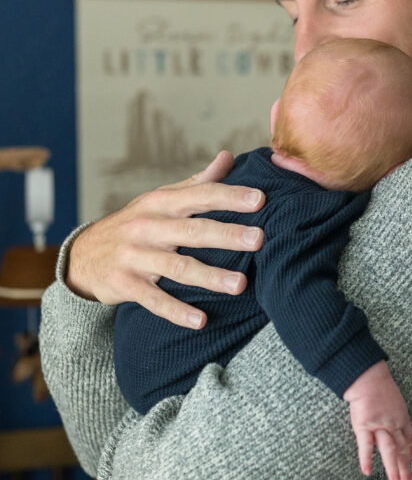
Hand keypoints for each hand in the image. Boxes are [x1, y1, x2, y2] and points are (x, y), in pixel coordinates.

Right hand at [65, 151, 264, 327]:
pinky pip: (154, 300)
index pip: (200, 196)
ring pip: (177, 267)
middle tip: (259, 239)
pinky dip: (176, 311)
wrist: (83, 255)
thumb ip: (196, 183)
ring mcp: (135, 256)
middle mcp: (148, 227)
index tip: (260, 199)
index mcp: (161, 203)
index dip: (230, 196)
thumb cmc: (135, 225)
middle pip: (193, 230)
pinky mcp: (125, 285)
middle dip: (227, 234)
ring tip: (240, 284)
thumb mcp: (160, 199)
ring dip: (210, 276)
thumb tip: (228, 158)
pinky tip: (200, 321)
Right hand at [343, 361, 411, 479]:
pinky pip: (366, 446)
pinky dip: (366, 459)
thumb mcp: (395, 398)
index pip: (408, 438)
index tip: (410, 461)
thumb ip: (395, 411)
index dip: (410, 451)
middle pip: (401, 448)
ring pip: (389, 450)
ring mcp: (380, 426)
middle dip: (405, 465)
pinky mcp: (364, 426)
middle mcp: (394, 424)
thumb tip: (394, 418)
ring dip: (393, 467)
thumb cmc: (379, 384)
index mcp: (402, 417)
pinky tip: (367, 472)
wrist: (367, 377)